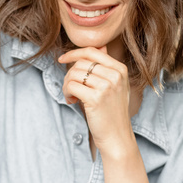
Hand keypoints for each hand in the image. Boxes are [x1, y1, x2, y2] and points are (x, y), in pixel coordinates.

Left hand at [57, 45, 136, 160]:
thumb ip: (106, 67)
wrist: (117, 136)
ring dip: (67, 85)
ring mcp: (107, 86)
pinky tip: (72, 101)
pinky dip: (66, 93)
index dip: (74, 53)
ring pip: (74, 74)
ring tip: (71, 96)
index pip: (92, 51)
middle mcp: (115, 75)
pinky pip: (72, 86)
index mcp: (120, 69)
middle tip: (70, 88)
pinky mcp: (96, 98)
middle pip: (81, 63)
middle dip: (69, 74)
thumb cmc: (112, 112)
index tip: (62, 59)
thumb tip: (100, 46)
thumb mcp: (115, 86)